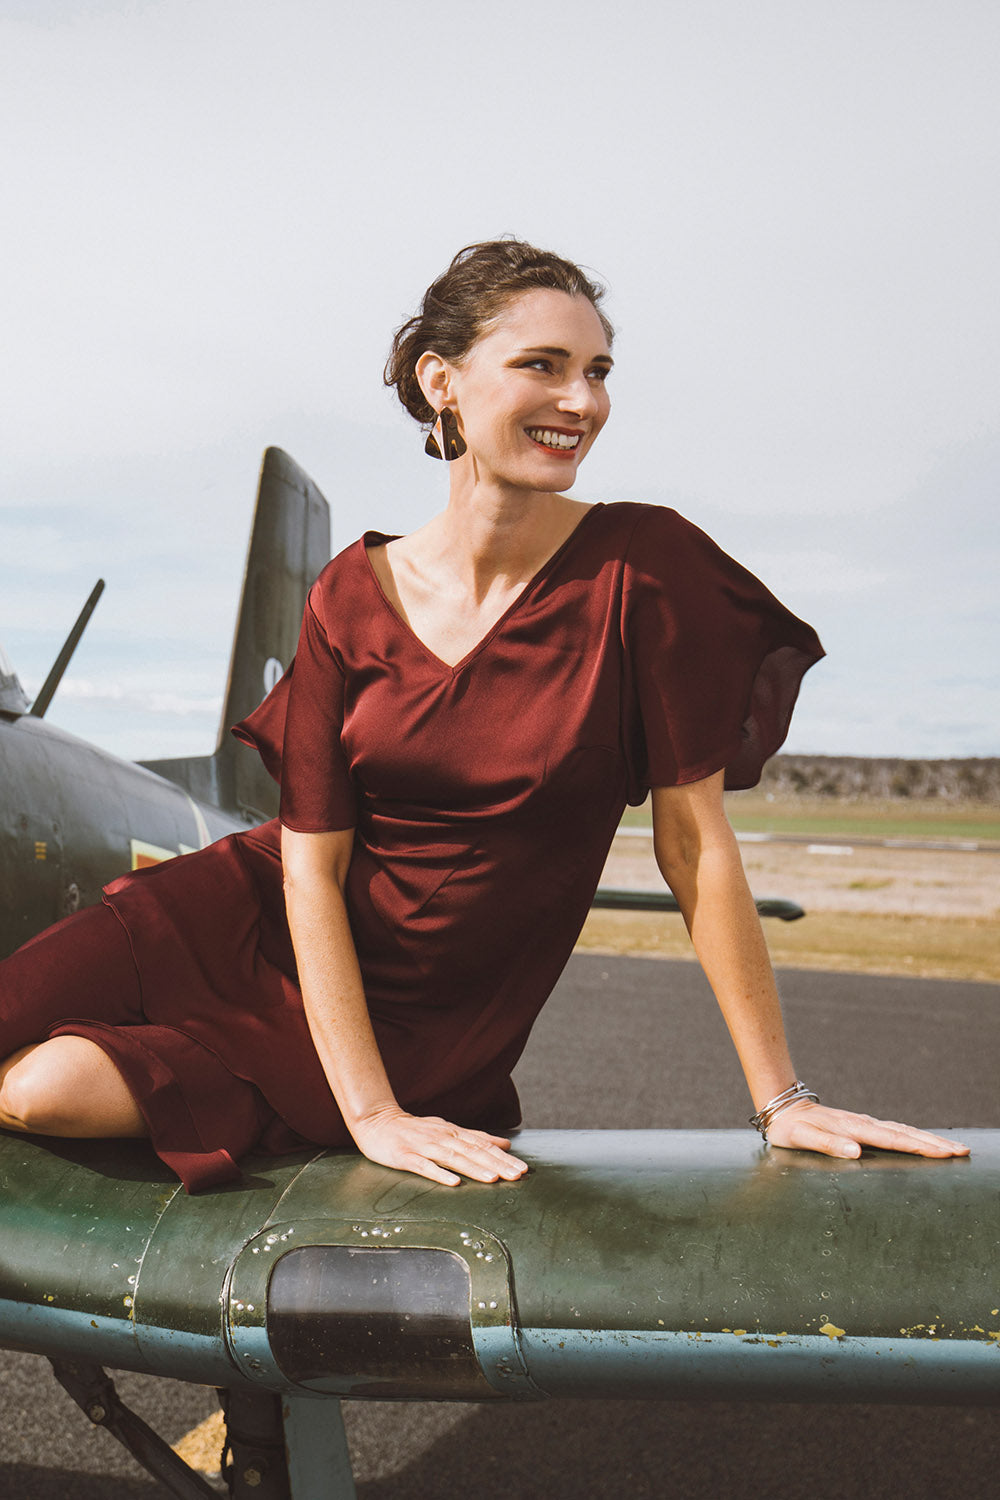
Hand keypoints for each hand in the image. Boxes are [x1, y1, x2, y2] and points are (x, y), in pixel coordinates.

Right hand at [352, 1105, 528, 1186]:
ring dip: (474, 1169)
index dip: (503, 1158)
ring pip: (453, 1158)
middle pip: (473, 1152)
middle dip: (497, 1164)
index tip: (523, 1169)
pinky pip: (424, 1166)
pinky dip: (439, 1174)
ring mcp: (423, 1147)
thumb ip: (475, 1137)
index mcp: (453, 1133)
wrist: (377, 1121)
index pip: (483, 1145)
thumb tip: (504, 1144)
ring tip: (493, 1179)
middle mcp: (442, 1138)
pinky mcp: (405, 1156)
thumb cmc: (414, 1129)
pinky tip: (453, 1183)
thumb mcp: (447, 1129)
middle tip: (518, 1176)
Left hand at [764, 1102, 969, 1159]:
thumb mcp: (802, 1138)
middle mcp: (863, 1124)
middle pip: (906, 1134)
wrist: (782, 1107)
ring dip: (928, 1139)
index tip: (947, 1153)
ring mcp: (863, 1123)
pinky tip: (921, 1139)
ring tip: (952, 1147)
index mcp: (854, 1129)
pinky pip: (893, 1130)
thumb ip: (828, 1144)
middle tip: (963, 1151)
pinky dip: (912, 1135)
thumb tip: (856, 1151)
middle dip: (936, 1144)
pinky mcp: (860, 1125)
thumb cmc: (790, 1128)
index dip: (921, 1147)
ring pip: (902, 1131)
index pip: (894, 1140)